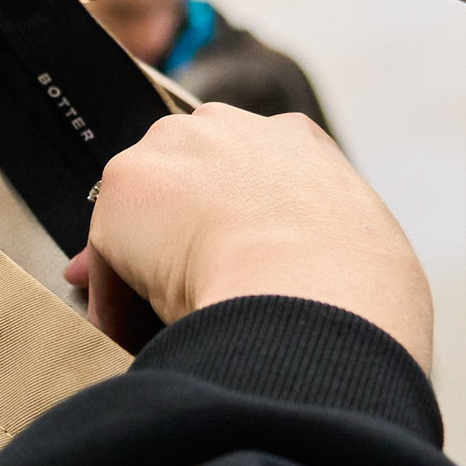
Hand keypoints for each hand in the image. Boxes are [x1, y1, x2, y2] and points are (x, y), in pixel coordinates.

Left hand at [68, 103, 433, 369]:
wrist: (315, 293)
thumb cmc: (356, 292)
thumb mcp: (357, 254)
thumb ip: (315, 248)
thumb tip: (281, 271)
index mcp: (294, 142)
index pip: (241, 175)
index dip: (221, 226)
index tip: (223, 267)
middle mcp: (227, 127)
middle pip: (181, 182)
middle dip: (170, 236)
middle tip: (181, 297)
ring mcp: (173, 149)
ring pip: (140, 216)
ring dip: (142, 266)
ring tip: (160, 324)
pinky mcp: (127, 184)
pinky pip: (108, 257)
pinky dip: (117, 302)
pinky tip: (139, 337)